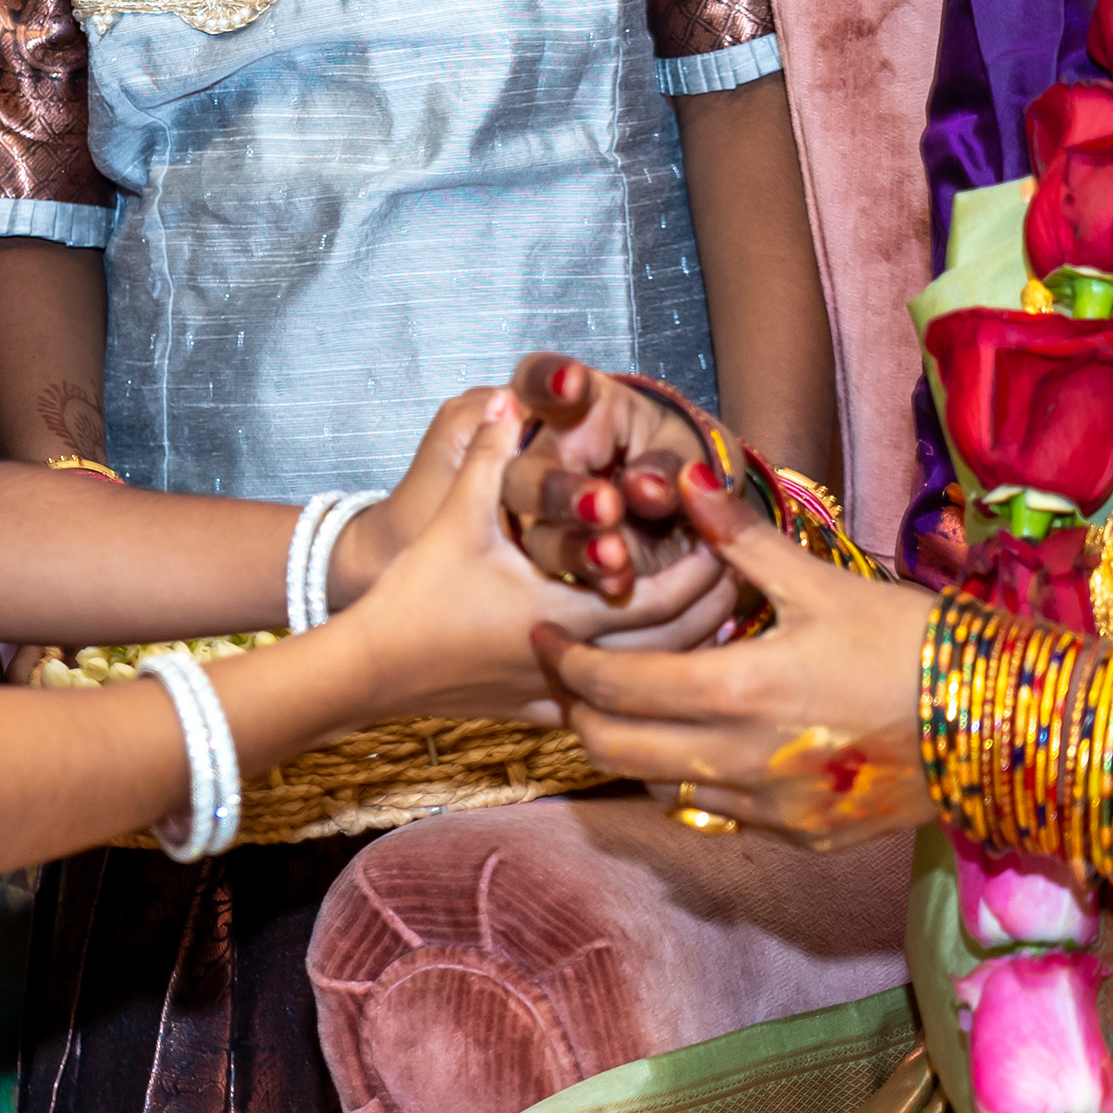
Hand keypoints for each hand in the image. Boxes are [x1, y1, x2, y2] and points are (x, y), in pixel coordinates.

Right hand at [342, 399, 742, 723]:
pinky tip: (659, 672)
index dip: (703, 570)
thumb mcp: (457, 519)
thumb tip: (516, 399)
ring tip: (712, 614)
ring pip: (648, 682)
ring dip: (686, 649)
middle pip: (671, 644)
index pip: (662, 597)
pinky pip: (612, 709)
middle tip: (741, 576)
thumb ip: (492, 458)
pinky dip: (643, 688)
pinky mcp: (538, 714)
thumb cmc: (414, 595)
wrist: (371, 669)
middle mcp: (572, 659)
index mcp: (563, 611)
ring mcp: (557, 694)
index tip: (727, 543)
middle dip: (711, 610)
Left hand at [533, 470, 937, 848]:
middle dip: (578, 711)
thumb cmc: (913, 643)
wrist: (1001, 726)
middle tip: (569, 671)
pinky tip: (709, 737)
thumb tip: (688, 478)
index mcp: (736, 693)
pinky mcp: (801, 838)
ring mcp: (769, 810)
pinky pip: (719, 813)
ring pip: (662, 788)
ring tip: (637, 699)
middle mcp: (740, 763)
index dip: (565, 660)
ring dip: (634, 748)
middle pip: (615, 751)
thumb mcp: (823, 582)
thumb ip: (742, 540)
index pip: (612, 686)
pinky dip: (694, 778)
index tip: (544, 633)